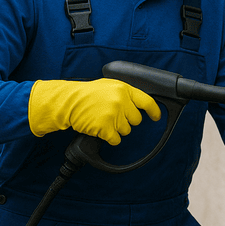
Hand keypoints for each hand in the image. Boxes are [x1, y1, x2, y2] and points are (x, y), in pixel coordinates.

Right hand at [28, 78, 160, 145]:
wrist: (68, 101)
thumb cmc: (88, 94)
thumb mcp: (109, 85)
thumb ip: (125, 93)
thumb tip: (139, 103)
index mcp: (124, 89)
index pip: (147, 102)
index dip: (154, 111)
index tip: (156, 117)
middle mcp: (121, 101)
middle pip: (136, 120)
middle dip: (127, 121)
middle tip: (114, 116)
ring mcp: (113, 114)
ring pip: (126, 131)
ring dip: (117, 129)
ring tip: (104, 120)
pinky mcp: (105, 127)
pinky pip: (116, 140)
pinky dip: (111, 138)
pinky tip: (102, 130)